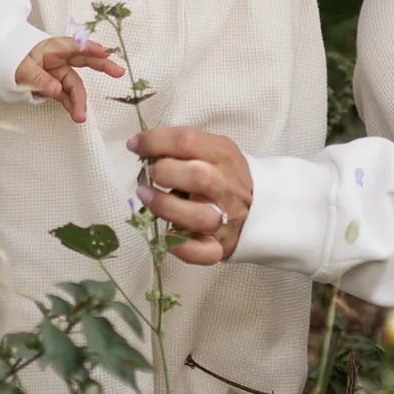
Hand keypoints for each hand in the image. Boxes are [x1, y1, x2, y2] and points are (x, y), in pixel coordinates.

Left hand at [14, 36, 123, 122]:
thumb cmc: (8, 62)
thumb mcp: (20, 70)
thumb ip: (39, 79)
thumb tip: (56, 90)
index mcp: (50, 48)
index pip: (74, 46)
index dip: (90, 48)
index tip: (105, 52)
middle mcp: (57, 59)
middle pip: (83, 61)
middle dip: (102, 66)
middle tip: (118, 72)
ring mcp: (56, 73)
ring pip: (74, 85)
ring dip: (79, 100)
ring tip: (81, 118)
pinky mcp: (52, 86)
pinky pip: (66, 95)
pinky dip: (71, 105)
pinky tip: (75, 115)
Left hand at [129, 126, 251, 262]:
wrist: (259, 206)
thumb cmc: (223, 174)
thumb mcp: (212, 149)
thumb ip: (183, 147)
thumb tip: (140, 145)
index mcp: (222, 154)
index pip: (187, 141)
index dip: (154, 141)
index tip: (135, 145)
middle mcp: (224, 185)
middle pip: (198, 177)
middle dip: (165, 172)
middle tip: (149, 173)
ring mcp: (224, 218)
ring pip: (198, 217)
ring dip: (166, 207)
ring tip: (146, 197)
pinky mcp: (220, 246)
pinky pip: (204, 252)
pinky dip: (183, 247)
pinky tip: (166, 235)